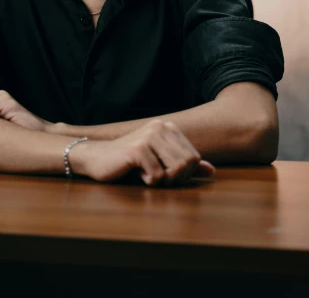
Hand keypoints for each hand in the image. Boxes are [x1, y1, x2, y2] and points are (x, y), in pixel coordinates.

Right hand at [70, 119, 214, 186]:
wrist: (96, 159)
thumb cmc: (130, 163)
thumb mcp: (160, 163)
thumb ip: (186, 165)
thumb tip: (211, 171)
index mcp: (168, 127)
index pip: (194, 157)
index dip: (185, 174)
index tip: (167, 175)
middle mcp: (160, 127)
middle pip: (187, 164)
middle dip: (175, 178)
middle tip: (157, 177)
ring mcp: (149, 136)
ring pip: (175, 169)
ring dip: (163, 180)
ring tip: (148, 175)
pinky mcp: (138, 149)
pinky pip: (157, 176)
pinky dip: (149, 182)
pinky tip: (136, 174)